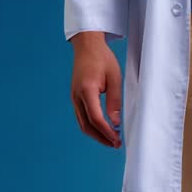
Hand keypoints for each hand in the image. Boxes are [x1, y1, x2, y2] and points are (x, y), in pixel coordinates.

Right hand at [69, 32, 122, 147]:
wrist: (87, 46)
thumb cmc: (102, 59)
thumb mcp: (114, 78)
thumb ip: (114, 101)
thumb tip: (116, 122)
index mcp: (87, 90)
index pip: (95, 118)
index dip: (106, 132)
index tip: (117, 139)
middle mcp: (77, 95)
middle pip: (86, 125)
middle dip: (101, 138)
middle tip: (115, 145)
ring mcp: (74, 97)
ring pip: (82, 123)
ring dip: (96, 134)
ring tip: (110, 140)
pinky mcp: (75, 96)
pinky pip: (81, 117)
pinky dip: (91, 126)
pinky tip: (102, 129)